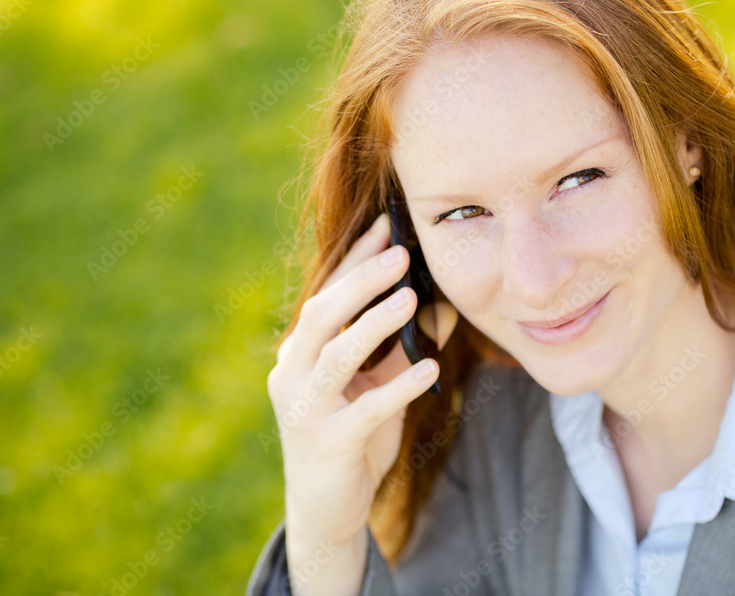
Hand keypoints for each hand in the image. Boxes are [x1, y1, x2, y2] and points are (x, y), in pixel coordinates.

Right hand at [267, 212, 441, 557]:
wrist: (325, 509)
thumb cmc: (352, 437)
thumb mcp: (377, 387)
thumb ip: (401, 349)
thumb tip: (441, 305)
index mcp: (300, 352)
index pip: (326, 293)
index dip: (355, 258)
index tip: (388, 225)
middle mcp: (294, 373)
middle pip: (322, 313)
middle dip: (361, 280)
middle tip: (401, 254)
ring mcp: (305, 408)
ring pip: (337, 355)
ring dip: (375, 324)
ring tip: (411, 299)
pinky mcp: (328, 442)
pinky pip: (366, 410)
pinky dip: (400, 387)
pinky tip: (432, 369)